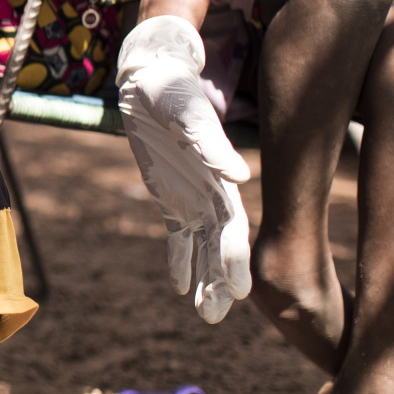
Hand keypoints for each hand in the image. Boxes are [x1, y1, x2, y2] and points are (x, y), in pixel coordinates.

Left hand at [117, 15, 252, 322]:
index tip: (241, 292)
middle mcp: (212, 192)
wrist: (151, 77)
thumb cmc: (173, 91)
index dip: (235, 259)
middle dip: (221, 280)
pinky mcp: (170, 195)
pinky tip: (181, 286)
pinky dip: (180, 259)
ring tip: (207, 314)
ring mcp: (192, 196)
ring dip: (204, 278)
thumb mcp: (189, 115)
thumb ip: (214, 146)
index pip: (232, 228)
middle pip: (221, 246)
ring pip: (202, 247)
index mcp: (220, 178)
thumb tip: (241, 178)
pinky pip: (177, 234)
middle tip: (217, 316)